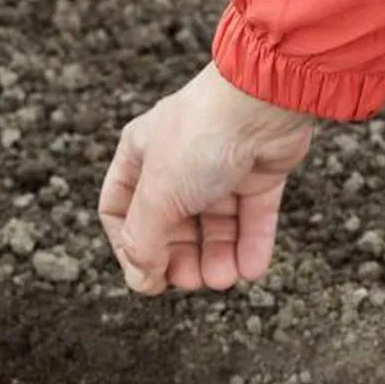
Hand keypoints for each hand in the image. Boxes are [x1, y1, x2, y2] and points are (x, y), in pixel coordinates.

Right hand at [98, 63, 314, 294]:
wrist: (263, 101)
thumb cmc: (201, 137)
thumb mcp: (158, 195)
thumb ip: (144, 242)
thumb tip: (141, 280)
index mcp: (141, 156)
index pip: (122, 211)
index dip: (131, 248)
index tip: (147, 277)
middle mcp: (178, 162)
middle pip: (172, 225)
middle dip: (181, 258)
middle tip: (192, 281)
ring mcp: (220, 167)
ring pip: (215, 226)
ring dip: (218, 258)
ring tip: (225, 279)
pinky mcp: (258, 173)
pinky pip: (251, 218)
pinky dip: (251, 246)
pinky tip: (251, 270)